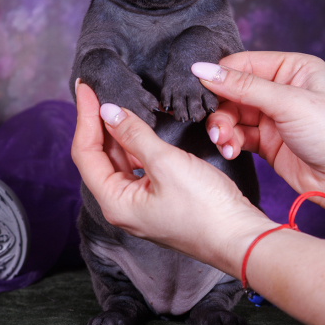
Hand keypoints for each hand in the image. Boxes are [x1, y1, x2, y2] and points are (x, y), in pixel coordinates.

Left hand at [72, 83, 272, 277]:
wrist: (239, 237)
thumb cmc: (205, 207)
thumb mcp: (166, 163)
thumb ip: (134, 134)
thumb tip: (108, 111)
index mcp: (114, 202)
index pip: (85, 152)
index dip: (85, 116)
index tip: (86, 87)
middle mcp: (121, 206)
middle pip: (98, 157)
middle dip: (97, 122)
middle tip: (97, 89)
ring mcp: (139, 204)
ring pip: (118, 160)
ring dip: (116, 132)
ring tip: (116, 102)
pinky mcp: (157, 200)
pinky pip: (137, 166)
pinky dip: (135, 144)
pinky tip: (139, 126)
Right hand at [191, 52, 324, 223]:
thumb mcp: (288, 103)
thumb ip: (243, 87)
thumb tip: (203, 70)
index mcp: (292, 68)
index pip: (243, 64)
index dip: (219, 75)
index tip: (196, 87)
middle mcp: (281, 89)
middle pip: (232, 91)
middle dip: (220, 110)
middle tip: (215, 126)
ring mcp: (273, 117)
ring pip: (231, 116)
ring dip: (222, 129)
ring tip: (223, 142)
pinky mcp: (266, 142)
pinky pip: (237, 136)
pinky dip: (229, 143)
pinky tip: (230, 150)